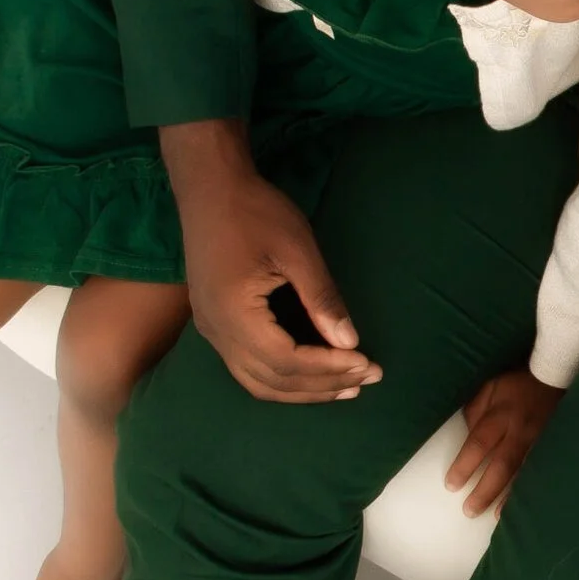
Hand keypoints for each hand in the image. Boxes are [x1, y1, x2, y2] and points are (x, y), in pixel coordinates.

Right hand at [164, 120, 377, 402]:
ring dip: (303, 390)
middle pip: (272, 381)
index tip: (367, 363)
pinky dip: (282, 378)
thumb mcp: (297, 250)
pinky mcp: (213, 324)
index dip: (328, 369)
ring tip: (347, 386)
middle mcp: (216, 332)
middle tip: (369, 378)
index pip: (285, 362)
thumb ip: (322, 299)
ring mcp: (210, 331)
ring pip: (257, 382)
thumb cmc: (255, 212)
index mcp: (234, 313)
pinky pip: (247, 368)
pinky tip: (312, 373)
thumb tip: (349, 342)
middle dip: (323, 385)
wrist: (209, 189)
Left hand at [448, 369, 563, 514]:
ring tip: (496, 517)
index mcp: (500, 415)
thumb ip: (474, 411)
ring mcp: (539, 441)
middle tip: (469, 510)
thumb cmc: (516, 383)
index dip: (465, 465)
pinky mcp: (551, 446)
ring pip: (523, 473)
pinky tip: (525, 505)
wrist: (555, 376)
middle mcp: (520, 432)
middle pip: (501, 465)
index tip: (451, 485)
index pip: (479, 444)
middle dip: (485, 490)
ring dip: (509, 496)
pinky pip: (540, 471)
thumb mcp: (489, 387)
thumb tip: (463, 435)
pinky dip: (531, 488)